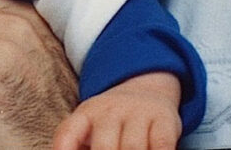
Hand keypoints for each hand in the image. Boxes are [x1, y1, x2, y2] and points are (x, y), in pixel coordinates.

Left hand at [53, 72, 180, 149]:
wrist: (145, 87)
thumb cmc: (110, 121)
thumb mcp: (89, 125)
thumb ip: (77, 145)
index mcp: (85, 113)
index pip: (67, 133)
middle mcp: (110, 111)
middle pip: (104, 147)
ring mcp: (137, 113)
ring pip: (133, 147)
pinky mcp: (163, 120)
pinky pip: (161, 143)